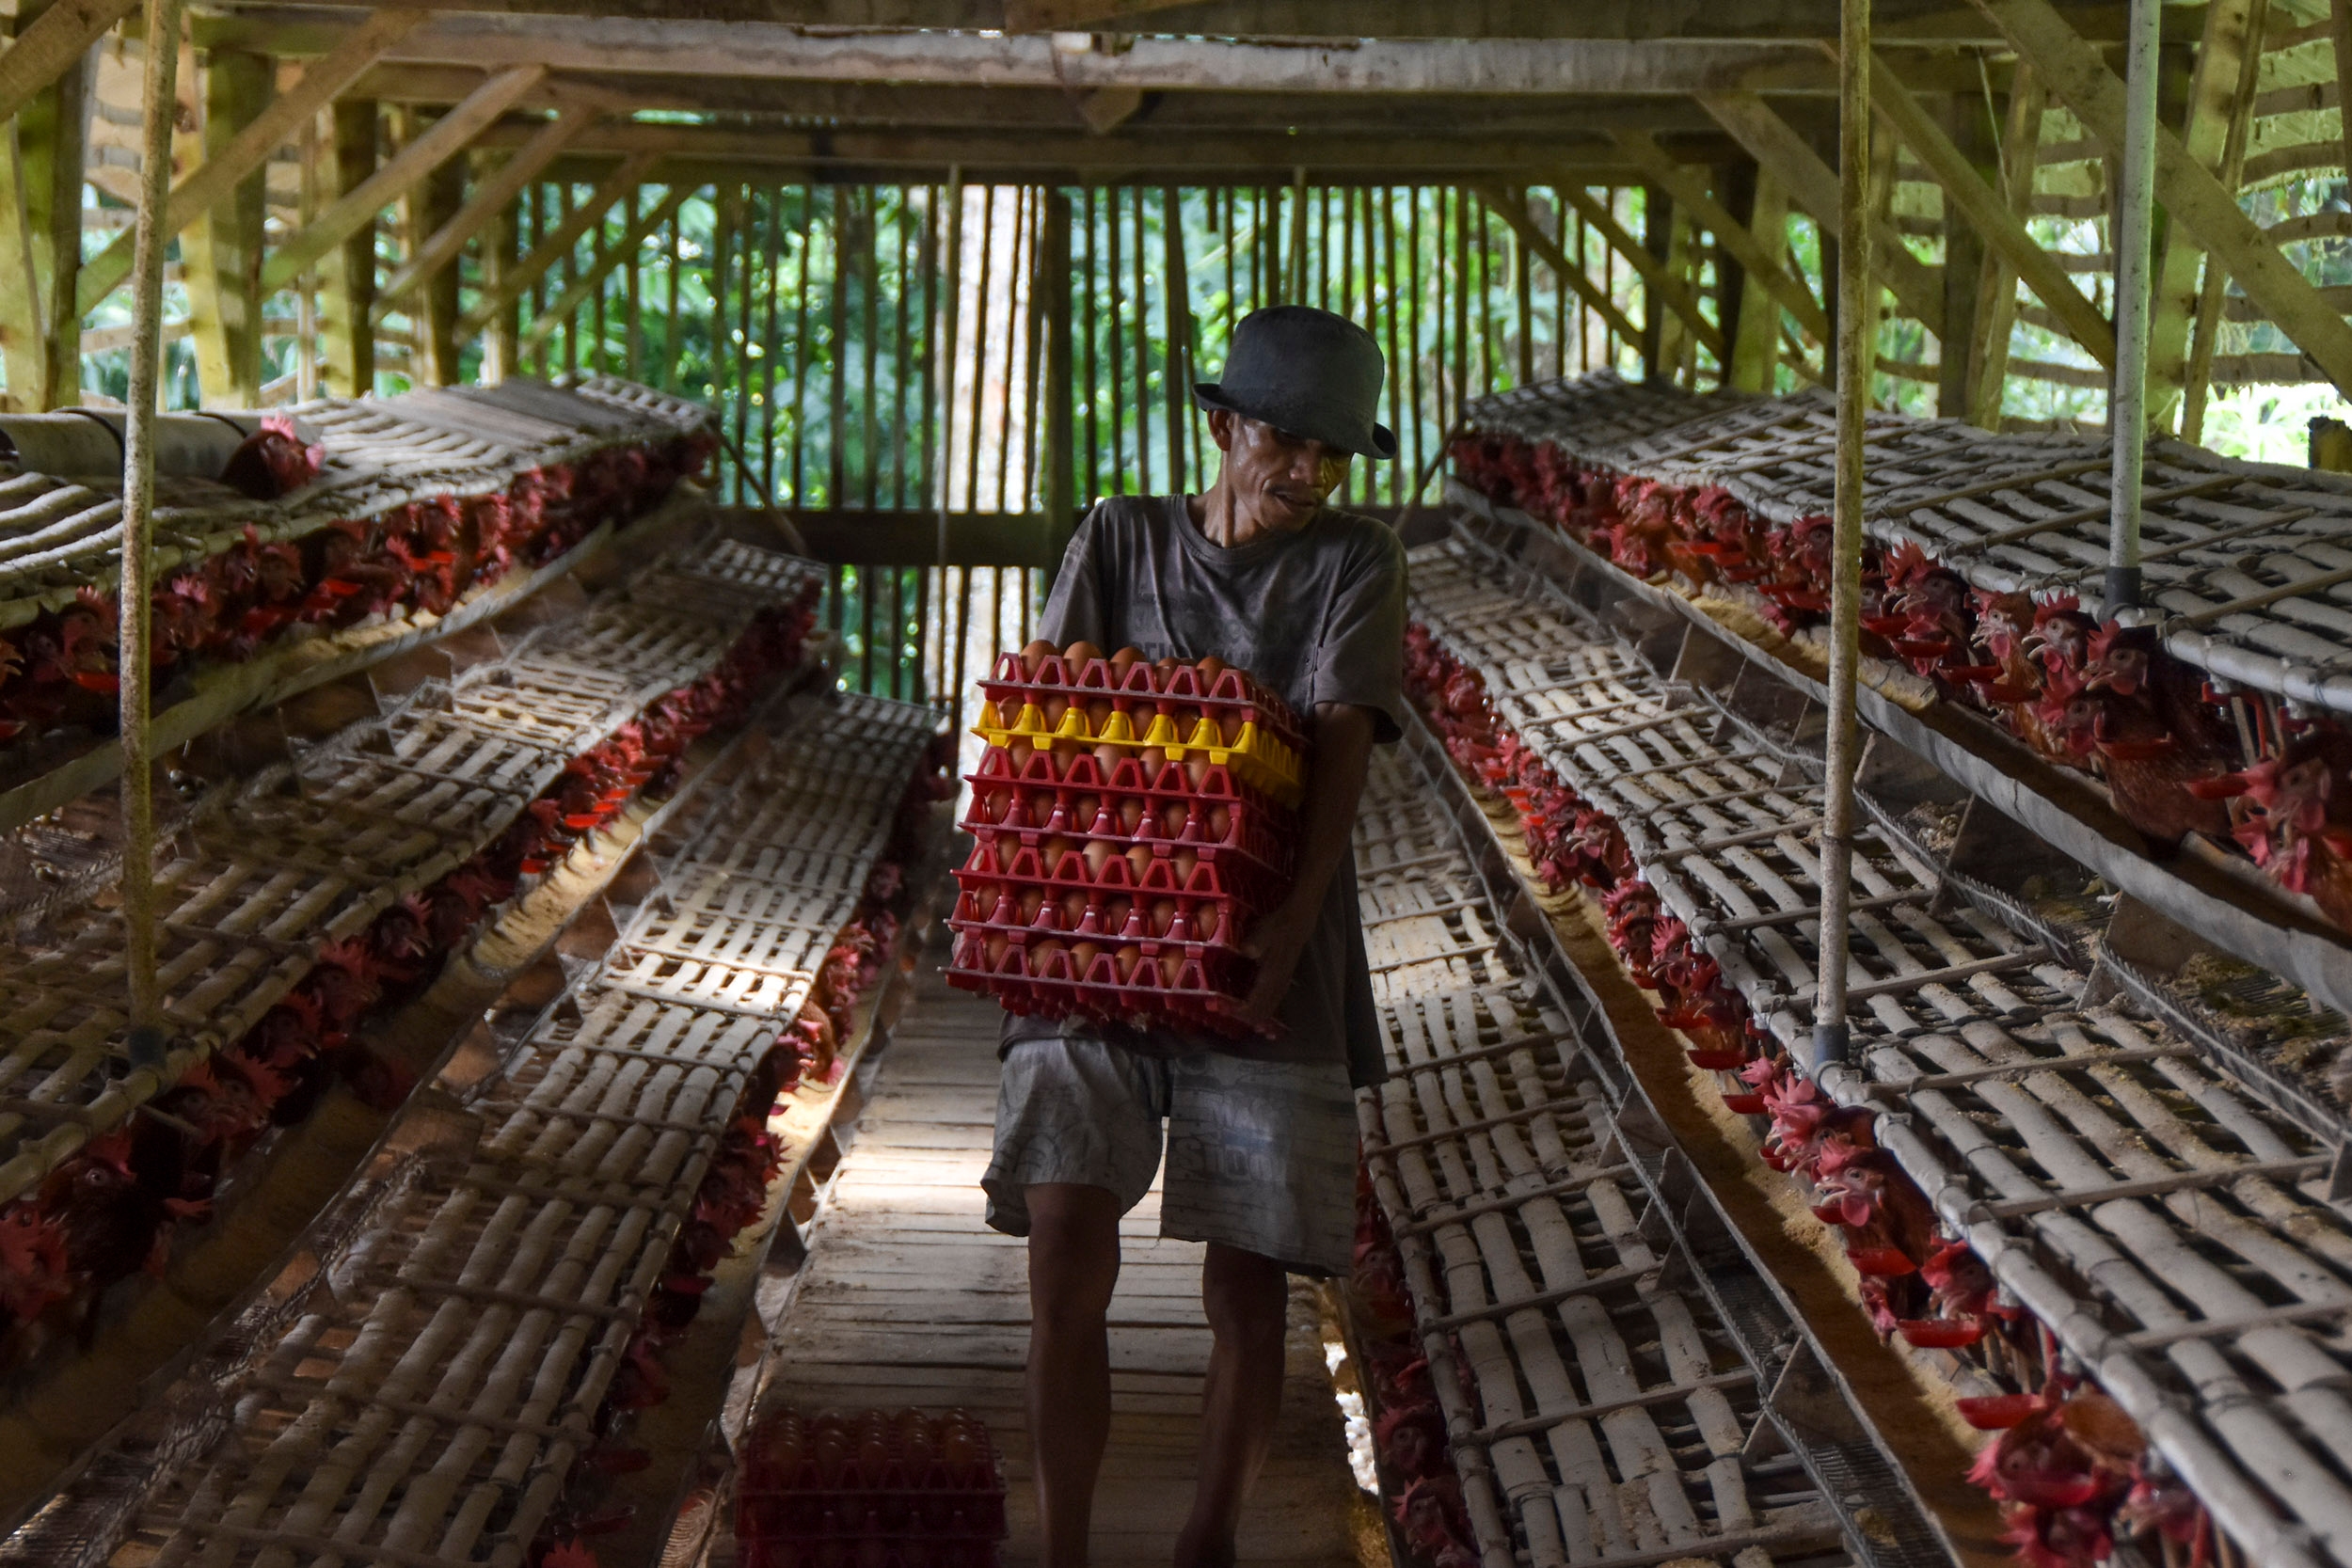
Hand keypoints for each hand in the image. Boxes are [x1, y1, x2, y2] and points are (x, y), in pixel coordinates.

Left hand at [1236, 900, 1314, 1022]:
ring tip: (1237, 1017)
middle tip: (1224, 1013)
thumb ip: (1256, 942)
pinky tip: (1256, 1014)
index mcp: (1272, 976)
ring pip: (1269, 1008)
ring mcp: (1282, 984)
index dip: (1240, 1010)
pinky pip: (1273, 1003)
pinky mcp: (1283, 981)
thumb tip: (1247, 951)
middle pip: (1263, 1011)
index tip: (1223, 1009)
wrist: (1298, 923)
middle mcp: (1278, 985)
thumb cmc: (1278, 927)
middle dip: (1244, 1017)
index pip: (1256, 1002)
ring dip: (1254, 1016)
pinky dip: (1263, 1011)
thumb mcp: (1265, 930)